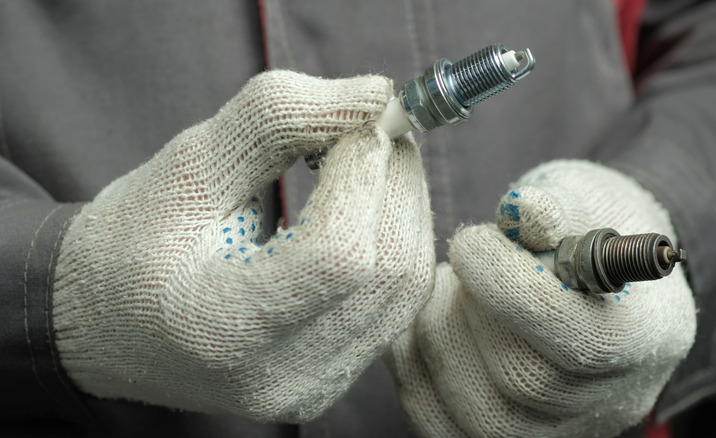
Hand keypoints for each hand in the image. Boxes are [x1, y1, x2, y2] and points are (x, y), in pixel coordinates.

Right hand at [53, 71, 435, 421]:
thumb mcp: (187, 166)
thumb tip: (376, 94)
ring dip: (405, 206)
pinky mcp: (327, 382)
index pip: (337, 252)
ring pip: (406, 288)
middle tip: (374, 126)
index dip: (364, 173)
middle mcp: (278, 375)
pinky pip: (396, 307)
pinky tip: (369, 207)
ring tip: (370, 161)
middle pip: (387, 268)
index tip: (360, 117)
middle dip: (396, 179)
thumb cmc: (132, 243)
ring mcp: (309, 386)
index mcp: (220, 326)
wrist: (107, 326)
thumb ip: (278, 120)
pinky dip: (396, 242)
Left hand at [388, 160, 695, 436]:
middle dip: (471, 308)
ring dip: (439, 334)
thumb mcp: (586, 201)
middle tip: (463, 261)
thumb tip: (521, 210)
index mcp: (647, 337)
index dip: (509, 286)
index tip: (471, 240)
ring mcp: (557, 431)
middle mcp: (610, 401)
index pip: (581, 339)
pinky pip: (439, 424)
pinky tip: (426, 320)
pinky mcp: (504, 437)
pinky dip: (415, 367)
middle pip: (523, 380)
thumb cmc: (584, 230)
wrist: (586, 279)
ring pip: (478, 411)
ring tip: (450, 289)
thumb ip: (557, 206)